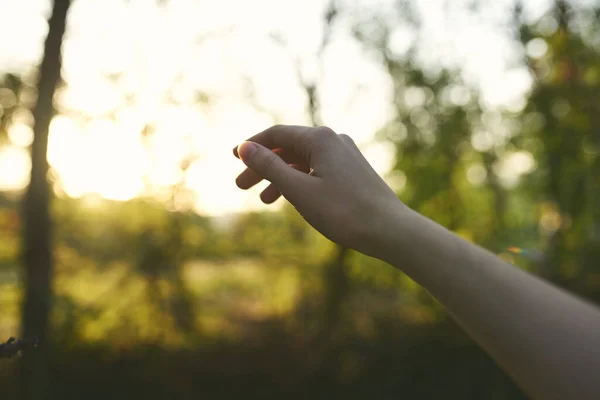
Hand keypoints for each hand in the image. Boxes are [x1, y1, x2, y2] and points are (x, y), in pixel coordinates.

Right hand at [233, 125, 404, 256]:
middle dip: (263, 165)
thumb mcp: (299, 190)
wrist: (389, 230)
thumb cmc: (344, 211)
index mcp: (320, 139)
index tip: (233, 157)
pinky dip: (301, 182)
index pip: (277, 133)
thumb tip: (244, 147)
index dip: (252, 145)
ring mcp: (345, 155)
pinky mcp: (352, 171)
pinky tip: (293, 200)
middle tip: (241, 186)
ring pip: (303, 161)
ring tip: (263, 199)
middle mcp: (333, 140)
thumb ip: (270, 167)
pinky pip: (318, 170)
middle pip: (289, 147)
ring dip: (281, 177)